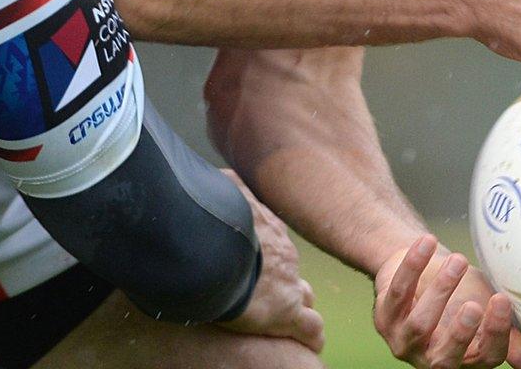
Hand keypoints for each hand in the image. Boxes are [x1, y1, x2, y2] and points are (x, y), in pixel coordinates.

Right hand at [218, 171, 323, 351]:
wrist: (213, 245)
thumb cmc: (208, 217)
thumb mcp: (218, 191)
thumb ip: (222, 188)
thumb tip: (215, 176)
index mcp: (263, 227)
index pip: (273, 241)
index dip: (267, 255)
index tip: (258, 263)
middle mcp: (281, 251)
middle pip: (291, 268)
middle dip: (286, 278)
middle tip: (272, 291)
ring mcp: (288, 282)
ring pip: (304, 295)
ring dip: (297, 304)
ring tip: (289, 320)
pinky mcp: (287, 313)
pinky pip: (310, 328)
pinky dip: (311, 337)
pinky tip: (312, 345)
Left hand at [374, 236, 520, 368]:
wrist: (421, 271)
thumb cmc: (461, 297)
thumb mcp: (488, 316)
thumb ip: (513, 340)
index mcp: (465, 361)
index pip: (485, 357)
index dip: (495, 334)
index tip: (502, 302)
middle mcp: (433, 358)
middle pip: (447, 356)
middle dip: (460, 332)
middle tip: (473, 304)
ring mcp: (404, 340)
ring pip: (419, 323)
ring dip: (440, 290)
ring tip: (459, 261)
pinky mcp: (383, 316)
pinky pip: (398, 292)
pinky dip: (412, 266)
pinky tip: (427, 243)